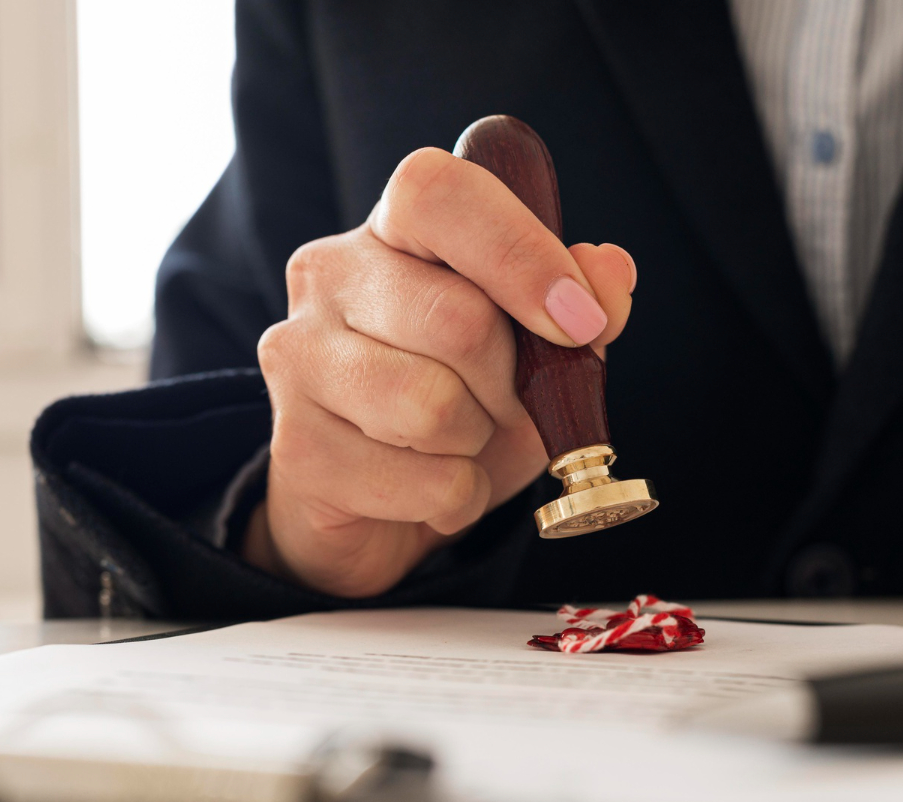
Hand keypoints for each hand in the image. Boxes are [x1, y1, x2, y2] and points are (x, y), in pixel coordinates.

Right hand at [243, 147, 635, 596]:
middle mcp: (330, 275)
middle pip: (458, 320)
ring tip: (456, 444)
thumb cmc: (459, 407)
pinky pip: (419, 481)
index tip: (578, 320)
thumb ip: (579, 305)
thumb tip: (609, 272)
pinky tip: (428, 487)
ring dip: (475, 444)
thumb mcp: (535, 353)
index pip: (439, 194)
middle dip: (510, 385)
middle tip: (505, 405)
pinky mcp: (293, 444)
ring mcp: (298, 355)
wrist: (376, 506)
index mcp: (393, 229)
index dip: (519, 252)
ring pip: (431, 406)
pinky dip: (453, 498)